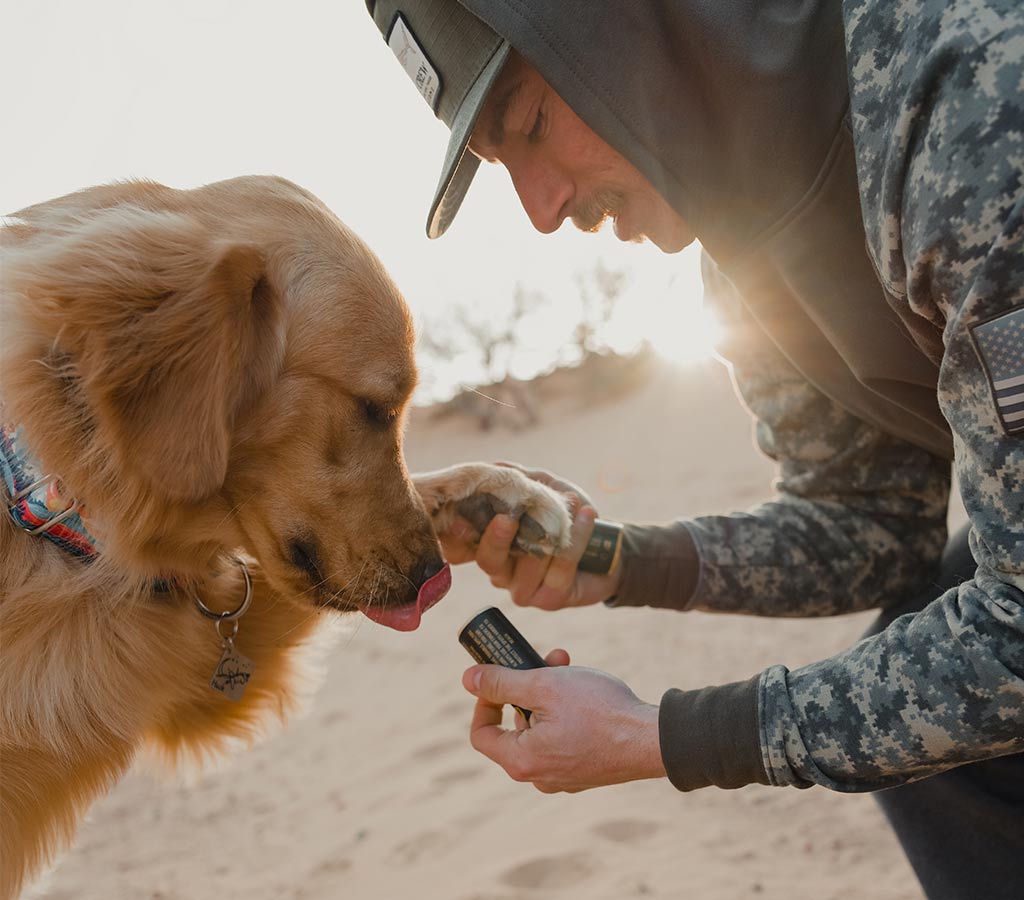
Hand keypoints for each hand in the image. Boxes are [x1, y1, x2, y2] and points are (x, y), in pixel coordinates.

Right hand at [440, 463, 621, 609]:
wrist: (607, 547)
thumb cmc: (567, 514)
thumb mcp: (545, 488)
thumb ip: (520, 478)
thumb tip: (494, 467)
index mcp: (489, 544)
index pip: (459, 547)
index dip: (454, 536)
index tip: (456, 519)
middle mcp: (500, 570)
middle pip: (487, 560)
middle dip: (496, 539)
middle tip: (506, 518)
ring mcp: (522, 588)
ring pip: (528, 564)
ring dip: (552, 532)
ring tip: (574, 505)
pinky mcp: (550, 599)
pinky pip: (560, 569)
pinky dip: (577, 539)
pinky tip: (587, 515)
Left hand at [462, 650, 664, 792]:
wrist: (653, 739)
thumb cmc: (599, 711)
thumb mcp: (543, 685)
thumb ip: (501, 682)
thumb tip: (468, 679)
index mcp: (522, 761)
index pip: (481, 734)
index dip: (483, 701)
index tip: (498, 677)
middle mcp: (539, 777)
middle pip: (515, 727)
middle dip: (526, 687)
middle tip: (544, 659)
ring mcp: (565, 777)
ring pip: (542, 729)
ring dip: (549, 694)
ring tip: (569, 665)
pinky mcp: (586, 770)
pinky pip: (563, 739)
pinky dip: (566, 713)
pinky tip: (586, 690)